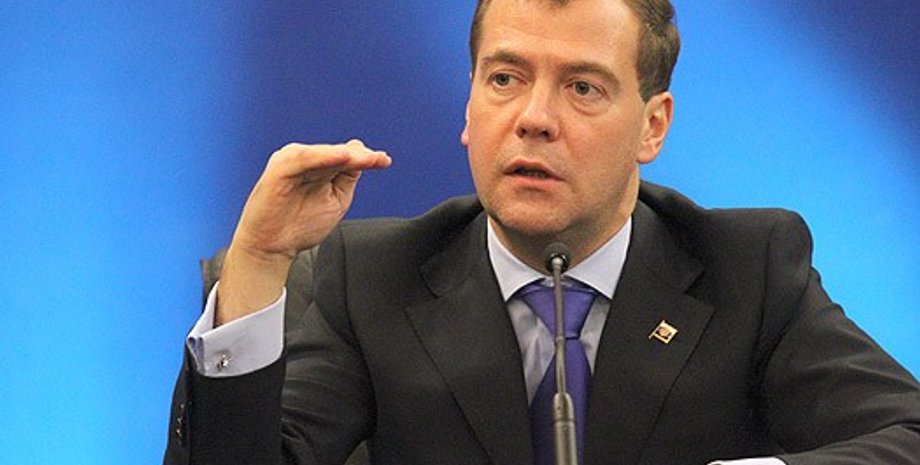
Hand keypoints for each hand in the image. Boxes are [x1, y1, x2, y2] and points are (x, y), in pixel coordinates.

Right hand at [216, 140, 390, 324]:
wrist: (271, 248)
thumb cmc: (299, 226)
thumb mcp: (335, 200)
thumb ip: (347, 179)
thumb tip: (363, 157)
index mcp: (317, 166)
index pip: (345, 157)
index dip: (366, 158)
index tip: (384, 161)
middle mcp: (304, 160)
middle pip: (337, 153)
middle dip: (360, 156)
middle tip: (379, 159)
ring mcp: (291, 162)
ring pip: (324, 153)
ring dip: (346, 155)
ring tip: (367, 158)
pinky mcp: (279, 169)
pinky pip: (304, 159)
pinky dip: (323, 156)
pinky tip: (342, 157)